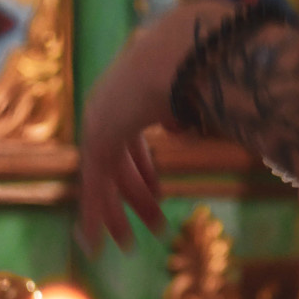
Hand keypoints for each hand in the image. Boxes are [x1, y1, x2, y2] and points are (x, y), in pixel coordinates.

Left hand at [78, 0, 233, 252]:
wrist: (184, 52)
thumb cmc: (204, 66)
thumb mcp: (203, 93)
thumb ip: (196, 112)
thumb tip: (198, 126)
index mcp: (131, 93)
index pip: (131, 139)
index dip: (143, 167)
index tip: (157, 191)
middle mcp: (108, 107)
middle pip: (116, 162)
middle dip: (135, 193)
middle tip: (153, 220)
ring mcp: (99, 124)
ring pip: (102, 181)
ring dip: (116, 214)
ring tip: (128, 245)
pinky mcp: (99, 141)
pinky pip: (94, 189)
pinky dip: (96, 218)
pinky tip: (97, 245)